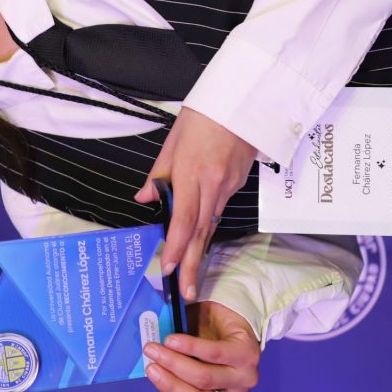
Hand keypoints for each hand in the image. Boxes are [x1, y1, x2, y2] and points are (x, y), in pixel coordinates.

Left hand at [134, 107, 256, 299]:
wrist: (245, 99)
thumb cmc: (205, 113)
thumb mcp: (173, 140)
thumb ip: (159, 173)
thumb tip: (146, 198)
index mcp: (191, 172)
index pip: (184, 218)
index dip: (175, 246)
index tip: (166, 268)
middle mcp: (212, 184)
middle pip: (200, 232)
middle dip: (190, 265)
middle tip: (186, 292)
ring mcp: (228, 185)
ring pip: (211, 224)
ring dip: (199, 252)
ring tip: (190, 277)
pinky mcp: (238, 183)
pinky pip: (219, 209)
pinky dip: (208, 228)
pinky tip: (200, 243)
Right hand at [143, 301, 260, 391]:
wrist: (226, 314)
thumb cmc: (203, 343)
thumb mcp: (184, 368)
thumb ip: (174, 391)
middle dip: (171, 386)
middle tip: (150, 368)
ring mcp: (244, 376)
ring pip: (205, 378)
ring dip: (175, 363)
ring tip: (156, 350)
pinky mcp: (247, 352)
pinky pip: (214, 353)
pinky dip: (190, 347)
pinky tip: (173, 340)